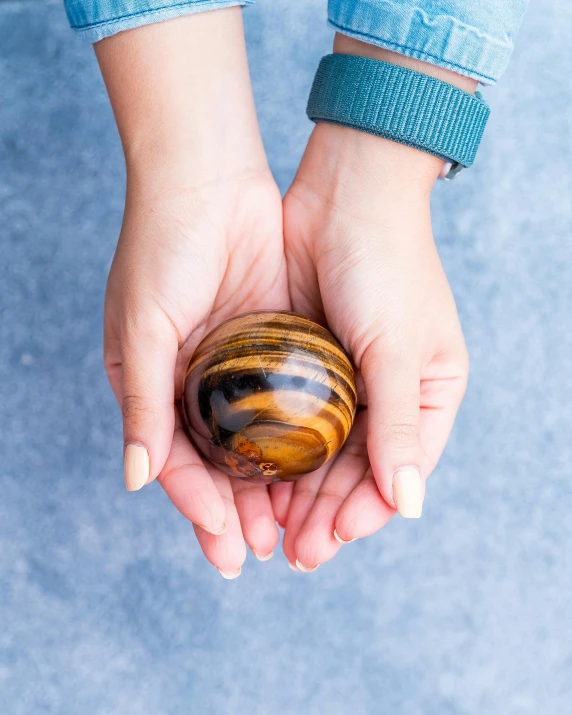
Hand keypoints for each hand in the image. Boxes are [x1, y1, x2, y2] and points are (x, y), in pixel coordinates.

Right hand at [96, 10, 288, 575]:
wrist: (208, 180)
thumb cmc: (162, 249)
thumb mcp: (142, 328)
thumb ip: (142, 403)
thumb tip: (136, 480)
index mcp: (156, 386)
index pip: (179, 464)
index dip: (201, 508)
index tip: (229, 547)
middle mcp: (198, 384)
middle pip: (222, 464)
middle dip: (243, 511)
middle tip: (272, 551)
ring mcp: (240, 366)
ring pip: (261, 443)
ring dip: (277, 485)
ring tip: (300, 527)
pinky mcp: (277, 344)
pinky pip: (292, 403)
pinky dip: (302, 440)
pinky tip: (319, 469)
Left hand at [280, 121, 468, 570]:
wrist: (344, 195)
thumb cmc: (387, 264)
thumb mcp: (397, 348)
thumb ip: (399, 426)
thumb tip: (409, 505)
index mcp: (428, 394)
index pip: (399, 471)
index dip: (364, 512)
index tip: (328, 542)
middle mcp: (390, 393)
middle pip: (357, 470)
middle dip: (324, 513)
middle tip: (289, 550)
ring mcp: (347, 379)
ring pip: (321, 452)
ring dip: (297, 491)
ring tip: (267, 527)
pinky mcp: (308, 361)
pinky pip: (293, 420)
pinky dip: (278, 451)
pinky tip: (255, 476)